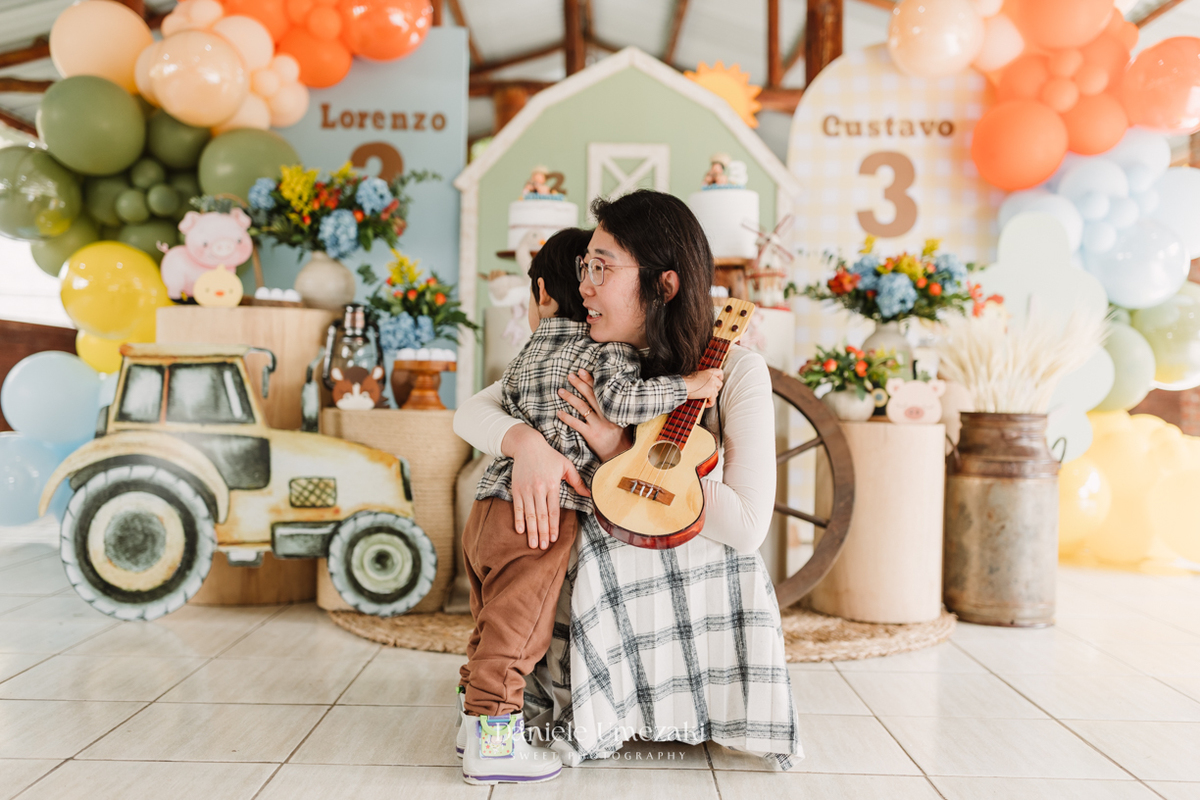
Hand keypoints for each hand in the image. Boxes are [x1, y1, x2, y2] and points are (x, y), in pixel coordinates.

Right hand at [501, 425, 589, 549]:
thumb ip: (577, 481)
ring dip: (531, 531)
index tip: (554, 539)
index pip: (553, 510)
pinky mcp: (516, 489)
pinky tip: (519, 531)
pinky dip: (518, 520)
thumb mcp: (566, 466)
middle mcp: (538, 488)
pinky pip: (517, 508)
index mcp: (552, 484)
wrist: (527, 445)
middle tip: (543, 547)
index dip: (553, 526)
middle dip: (543, 533)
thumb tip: (589, 495)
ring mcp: (526, 490)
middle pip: (541, 515)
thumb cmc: (549, 455)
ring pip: (529, 514)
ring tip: (533, 544)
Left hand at [557, 369, 633, 460]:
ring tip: (560, 391)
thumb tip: (609, 396)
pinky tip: (559, 412)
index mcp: (614, 409)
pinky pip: (577, 424)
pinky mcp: (591, 435)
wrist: (621, 455)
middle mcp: (606, 415)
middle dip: (579, 384)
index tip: (582, 371)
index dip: (591, 380)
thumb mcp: (623, 420)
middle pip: (590, 395)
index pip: (601, 391)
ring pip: (582, 407)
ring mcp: (598, 425)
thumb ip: (616, 409)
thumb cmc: (622, 438)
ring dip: (570, 397)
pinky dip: (567, 418)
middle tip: (570, 375)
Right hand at [684, 368, 723, 406]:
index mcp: (708, 372)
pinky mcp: (710, 393)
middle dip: (716, 389)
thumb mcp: (696, 375)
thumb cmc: (686, 381)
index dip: (720, 377)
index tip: (719, 380)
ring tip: (705, 398)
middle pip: (720, 384)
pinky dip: (709, 404)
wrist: (683, 385)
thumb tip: (705, 384)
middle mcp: (712, 378)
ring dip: (712, 396)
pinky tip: (705, 404)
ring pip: (716, 393)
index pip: (719, 372)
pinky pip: (713, 401)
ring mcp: (712, 385)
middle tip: (710, 392)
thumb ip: (704, 377)